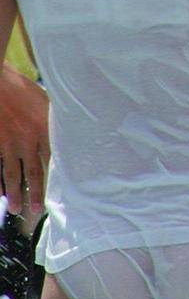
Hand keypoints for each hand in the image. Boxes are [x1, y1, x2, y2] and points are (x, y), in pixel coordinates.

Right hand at [0, 64, 48, 214]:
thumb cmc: (23, 88)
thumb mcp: (46, 100)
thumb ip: (55, 119)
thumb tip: (70, 131)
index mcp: (44, 128)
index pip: (53, 157)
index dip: (56, 176)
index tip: (61, 190)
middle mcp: (26, 138)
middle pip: (33, 170)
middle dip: (34, 192)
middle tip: (35, 211)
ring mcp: (7, 141)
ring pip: (11, 172)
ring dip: (13, 191)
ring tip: (15, 209)